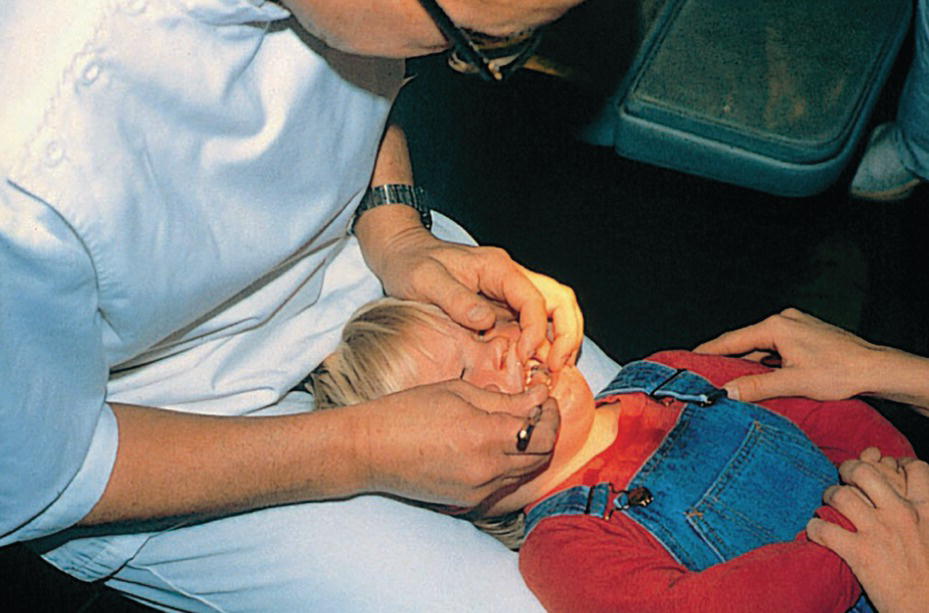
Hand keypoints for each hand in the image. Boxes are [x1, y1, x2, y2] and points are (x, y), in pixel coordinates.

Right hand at [354, 379, 558, 507]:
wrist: (369, 450)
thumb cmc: (407, 412)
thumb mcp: (457, 393)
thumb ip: (504, 400)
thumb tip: (538, 399)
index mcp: (485, 437)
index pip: (542, 434)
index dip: (551, 416)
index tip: (545, 400)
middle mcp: (487, 470)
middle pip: (540, 457)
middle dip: (546, 432)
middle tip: (537, 411)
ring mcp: (478, 489)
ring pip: (523, 472)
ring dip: (527, 449)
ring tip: (514, 425)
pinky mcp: (468, 500)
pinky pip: (501, 483)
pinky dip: (506, 464)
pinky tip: (491, 445)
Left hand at [366, 225, 581, 371]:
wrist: (402, 255)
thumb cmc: (411, 264)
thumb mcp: (425, 280)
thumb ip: (456, 299)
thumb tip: (486, 320)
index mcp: (498, 268)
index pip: (534, 298)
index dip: (537, 329)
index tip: (525, 355)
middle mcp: (511, 278)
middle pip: (559, 300)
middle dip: (567, 333)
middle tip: (557, 367)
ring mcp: (509, 292)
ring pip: (555, 311)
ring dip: (562, 339)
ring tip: (555, 370)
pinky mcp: (503, 307)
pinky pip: (535, 323)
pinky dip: (544, 343)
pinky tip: (538, 364)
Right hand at [693, 308, 881, 402]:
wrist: (877, 369)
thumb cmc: (840, 372)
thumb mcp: (793, 382)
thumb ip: (757, 386)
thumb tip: (726, 392)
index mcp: (776, 326)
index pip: (732, 340)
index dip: (708, 351)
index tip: (689, 359)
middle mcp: (784, 320)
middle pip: (745, 341)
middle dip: (726, 358)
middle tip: (705, 372)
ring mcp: (796, 326)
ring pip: (761, 345)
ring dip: (748, 361)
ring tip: (729, 376)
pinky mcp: (806, 335)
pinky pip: (775, 346)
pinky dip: (764, 360)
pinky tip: (760, 374)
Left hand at [807, 450, 928, 612]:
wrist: (926, 610)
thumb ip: (918, 513)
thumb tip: (897, 494)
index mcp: (927, 511)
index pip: (916, 470)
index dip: (897, 462)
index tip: (885, 464)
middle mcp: (902, 515)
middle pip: (865, 472)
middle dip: (848, 469)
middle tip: (844, 477)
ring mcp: (879, 532)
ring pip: (840, 495)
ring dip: (829, 496)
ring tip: (828, 503)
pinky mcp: (859, 553)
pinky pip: (824, 528)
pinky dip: (814, 527)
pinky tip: (816, 530)